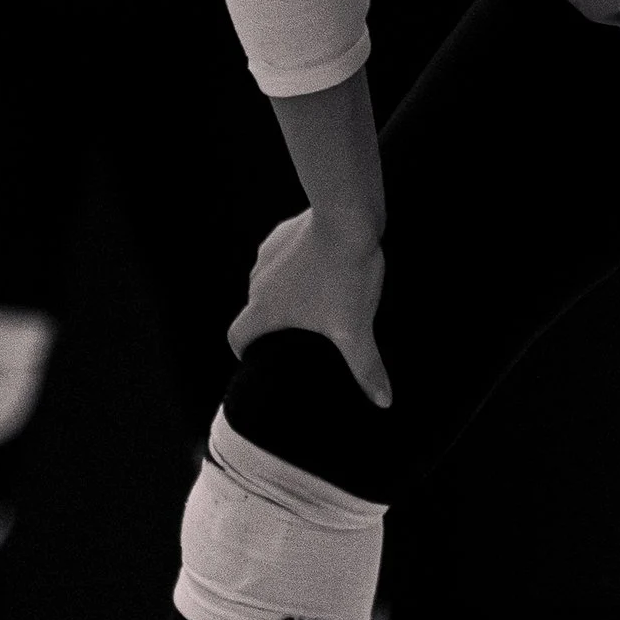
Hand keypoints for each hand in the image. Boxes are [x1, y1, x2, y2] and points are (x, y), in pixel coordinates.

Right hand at [229, 206, 391, 407]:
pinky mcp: (283, 233)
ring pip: (268, 281)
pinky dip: (294, 265)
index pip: (236, 337)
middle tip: (297, 334)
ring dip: (283, 292)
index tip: (256, 358)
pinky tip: (321, 267)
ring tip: (313, 300)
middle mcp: (257, 282)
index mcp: (264, 309)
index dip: (243, 351)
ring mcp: (268, 253)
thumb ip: (366, 367)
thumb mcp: (355, 329)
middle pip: (254, 309)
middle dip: (271, 323)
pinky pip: (282, 255)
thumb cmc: (344, 276)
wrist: (347, 218)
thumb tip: (383, 401)